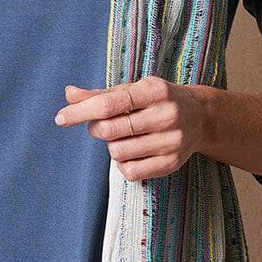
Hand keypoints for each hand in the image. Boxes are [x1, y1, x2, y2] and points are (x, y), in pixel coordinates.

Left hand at [53, 75, 208, 180]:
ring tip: (123, 137)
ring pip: (118, 152)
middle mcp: (166, 115)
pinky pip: (131, 171)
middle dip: (96, 129)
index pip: (110, 103)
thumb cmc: (157, 101)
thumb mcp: (133, 90)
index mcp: (155, 91)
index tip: (61, 118)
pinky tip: (131, 152)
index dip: (81, 111)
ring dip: (111, 146)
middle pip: (111, 130)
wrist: (201, 117)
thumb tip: (69, 94)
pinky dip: (122, 164)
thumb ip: (100, 94)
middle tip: (100, 126)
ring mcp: (171, 142)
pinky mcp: (171, 163)